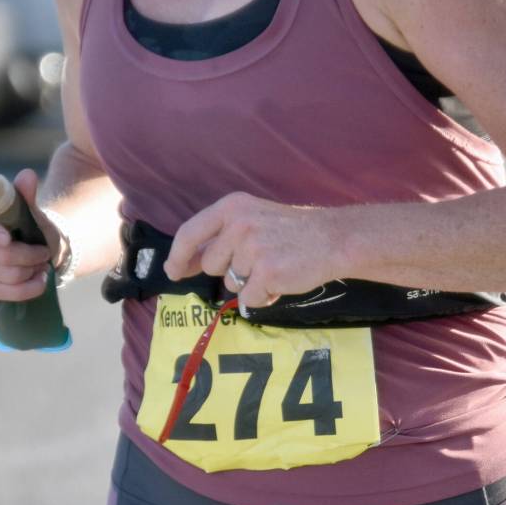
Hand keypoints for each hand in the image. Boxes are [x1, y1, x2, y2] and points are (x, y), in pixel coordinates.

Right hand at [0, 168, 53, 301]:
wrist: (36, 243)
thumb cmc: (28, 220)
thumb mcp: (30, 206)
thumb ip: (26, 192)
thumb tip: (27, 175)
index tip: (8, 239)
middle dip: (25, 254)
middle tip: (44, 251)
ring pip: (1, 274)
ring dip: (29, 270)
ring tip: (44, 263)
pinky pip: (1, 293)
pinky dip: (26, 289)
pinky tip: (40, 281)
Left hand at [163, 192, 342, 310]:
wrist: (333, 239)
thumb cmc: (291, 231)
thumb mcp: (253, 218)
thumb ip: (221, 235)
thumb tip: (186, 263)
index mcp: (232, 206)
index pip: (190, 233)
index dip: (177, 256)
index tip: (172, 272)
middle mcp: (239, 224)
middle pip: (211, 264)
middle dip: (230, 270)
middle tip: (259, 259)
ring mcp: (252, 248)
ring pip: (231, 283)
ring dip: (249, 283)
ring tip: (274, 266)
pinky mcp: (267, 272)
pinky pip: (249, 298)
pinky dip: (263, 296)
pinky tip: (281, 280)